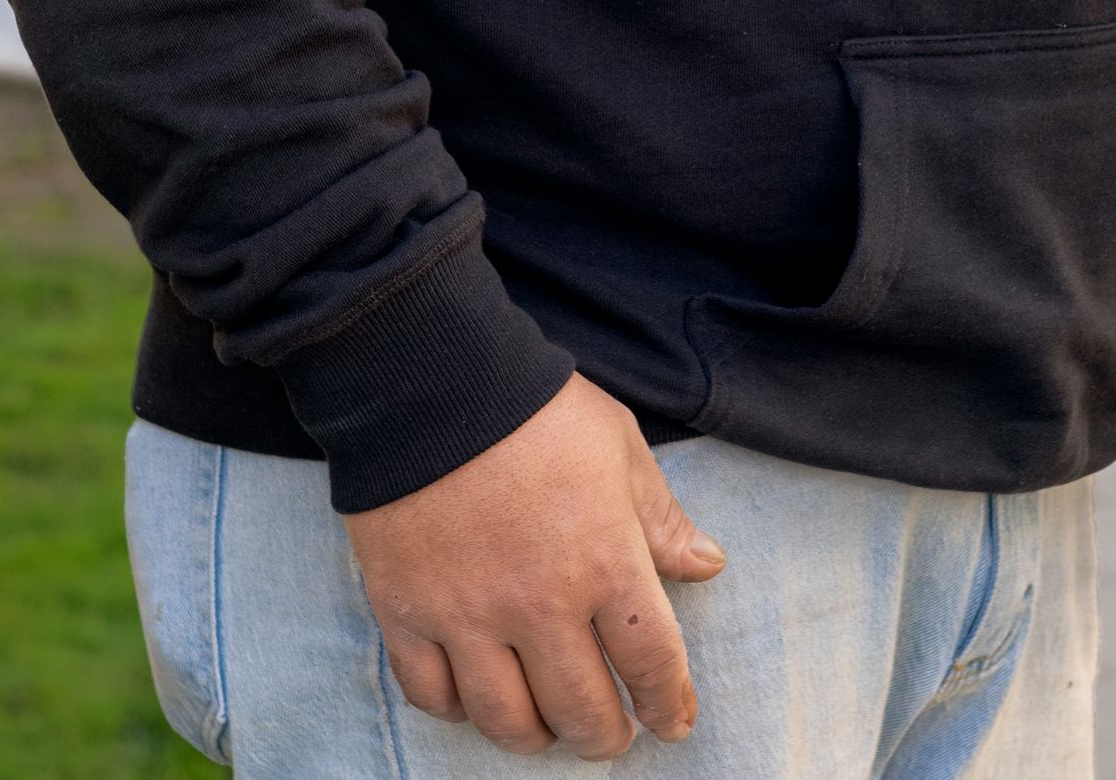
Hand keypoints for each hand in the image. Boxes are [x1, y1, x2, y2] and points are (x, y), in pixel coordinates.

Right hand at [344, 373, 725, 757]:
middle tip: (611, 734)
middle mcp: (540, 604)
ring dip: (535, 737)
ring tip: (546, 728)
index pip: (650, 664)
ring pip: (507, 720)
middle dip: (604, 736)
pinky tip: (474, 699)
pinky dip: (457, 710)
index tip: (671, 721)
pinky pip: (432, 695)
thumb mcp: (620, 447)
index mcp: (604, 562)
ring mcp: (468, 615)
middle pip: (580, 710)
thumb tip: (709, 565)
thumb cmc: (536, 407)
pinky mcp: (407, 612)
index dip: (667, 704)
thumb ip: (662, 518)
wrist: (430, 378)